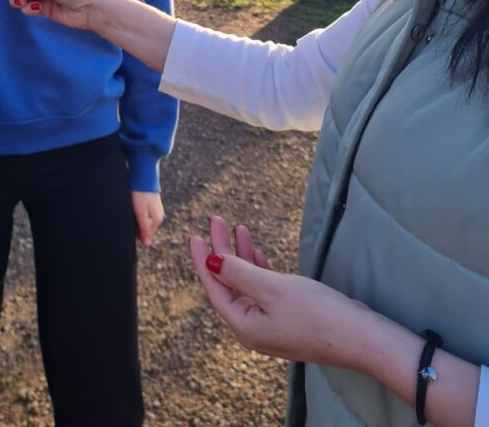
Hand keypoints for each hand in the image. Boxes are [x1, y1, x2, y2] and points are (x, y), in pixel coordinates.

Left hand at [132, 191, 163, 247]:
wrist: (143, 175)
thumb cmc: (141, 195)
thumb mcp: (141, 214)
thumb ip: (144, 229)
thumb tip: (148, 245)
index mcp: (157, 220)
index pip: (145, 235)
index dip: (135, 232)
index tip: (129, 223)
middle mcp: (158, 215)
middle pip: (144, 226)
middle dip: (136, 224)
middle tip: (130, 214)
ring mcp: (156, 208)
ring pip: (143, 218)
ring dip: (136, 216)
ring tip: (131, 208)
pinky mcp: (151, 201)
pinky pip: (143, 210)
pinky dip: (137, 209)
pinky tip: (133, 203)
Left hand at [189, 216, 367, 365]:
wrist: (361, 338)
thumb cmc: (317, 313)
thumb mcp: (272, 288)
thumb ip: (239, 273)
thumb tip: (210, 262)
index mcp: (244, 325)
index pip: (214, 287)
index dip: (202, 259)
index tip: (194, 234)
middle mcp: (253, 328)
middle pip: (229, 282)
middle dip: (222, 250)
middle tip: (217, 219)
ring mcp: (271, 325)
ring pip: (247, 283)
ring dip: (241, 255)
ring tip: (237, 227)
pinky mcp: (288, 318)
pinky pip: (263, 290)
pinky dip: (258, 268)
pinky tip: (257, 252)